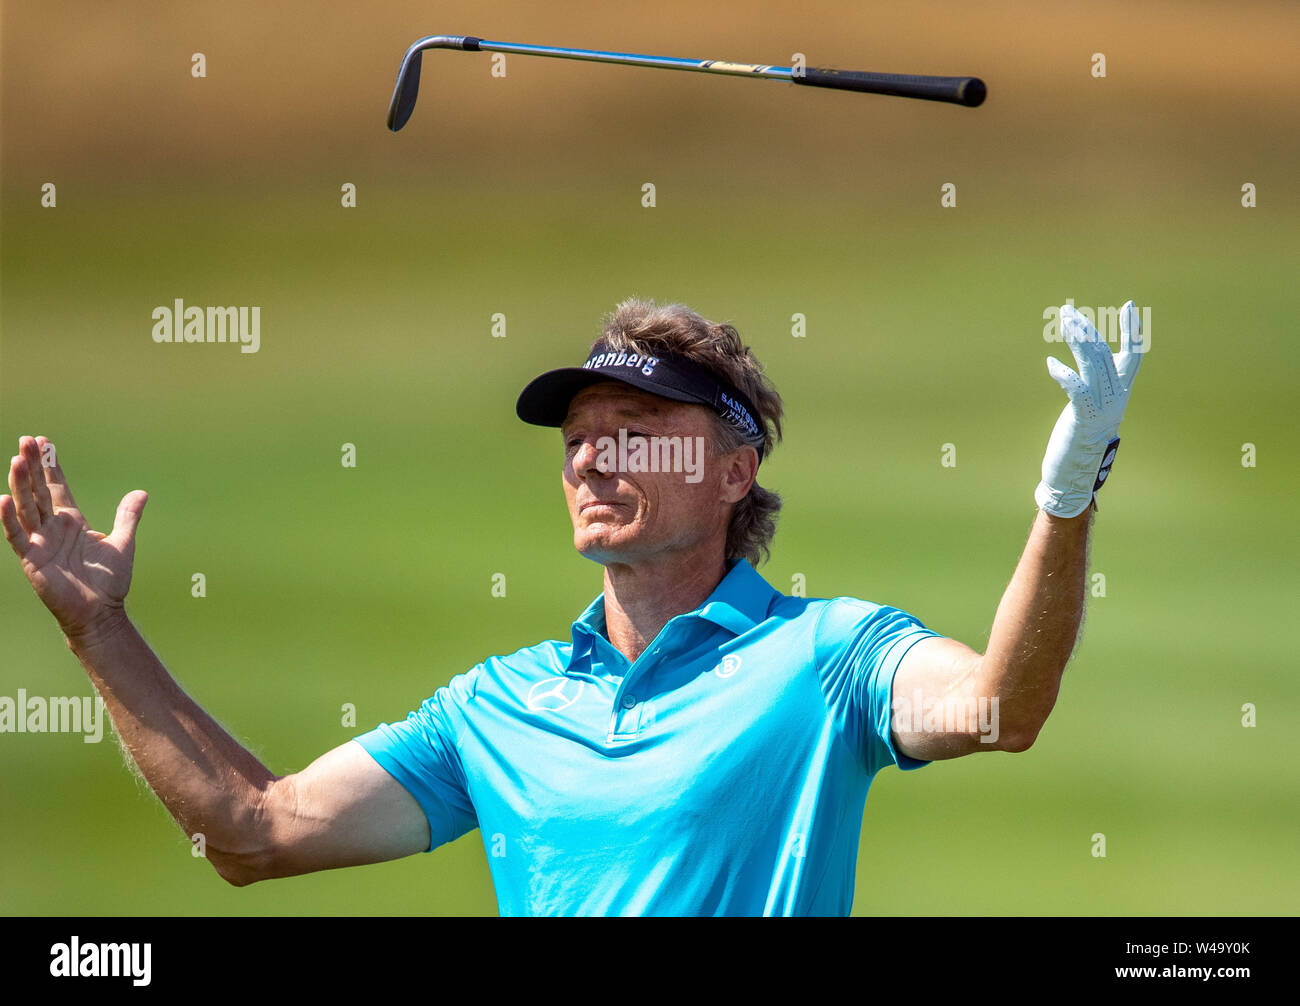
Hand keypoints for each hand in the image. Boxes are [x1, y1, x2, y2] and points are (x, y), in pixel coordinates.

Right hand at [1, 436, 146, 641]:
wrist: (101, 612)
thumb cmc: (109, 581)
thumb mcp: (122, 542)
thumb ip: (127, 516)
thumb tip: (141, 492)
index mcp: (72, 522)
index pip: (56, 487)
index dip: (50, 466)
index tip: (43, 442)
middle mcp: (53, 528)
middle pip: (38, 491)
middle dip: (32, 466)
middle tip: (25, 440)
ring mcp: (40, 542)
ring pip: (26, 507)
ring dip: (20, 485)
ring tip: (16, 460)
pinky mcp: (32, 559)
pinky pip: (17, 536)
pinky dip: (8, 519)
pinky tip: (2, 499)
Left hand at [1036, 301, 1146, 516]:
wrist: (1073, 475)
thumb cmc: (1079, 440)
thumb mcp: (1092, 407)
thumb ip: (1095, 385)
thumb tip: (1091, 361)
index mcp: (1120, 391)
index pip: (1133, 355)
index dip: (1133, 331)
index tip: (1131, 306)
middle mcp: (1115, 397)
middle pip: (1104, 353)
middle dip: (1086, 330)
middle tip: (1067, 312)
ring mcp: (1101, 408)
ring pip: (1092, 365)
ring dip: (1077, 341)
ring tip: (1062, 323)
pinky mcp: (1083, 419)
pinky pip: (1077, 389)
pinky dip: (1064, 374)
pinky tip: (1050, 364)